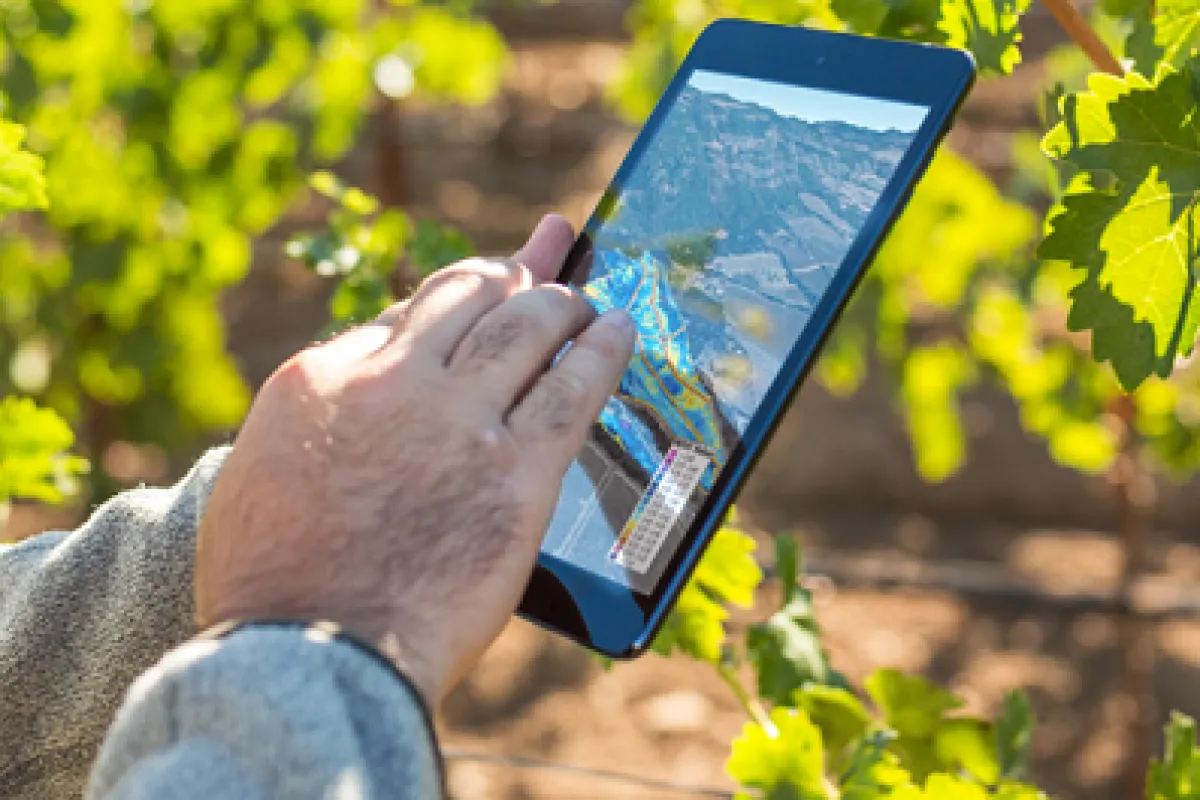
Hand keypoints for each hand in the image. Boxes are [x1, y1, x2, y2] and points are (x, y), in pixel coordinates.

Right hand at [195, 216, 634, 705]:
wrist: (310, 660)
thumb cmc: (274, 586)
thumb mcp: (259, 477)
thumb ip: (319, 420)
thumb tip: (361, 388)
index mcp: (321, 380)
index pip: (406, 319)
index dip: (451, 301)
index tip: (478, 291)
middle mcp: (392, 383)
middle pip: (469, 300)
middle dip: (509, 280)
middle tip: (535, 278)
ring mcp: (459, 423)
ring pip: (527, 328)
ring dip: (562, 303)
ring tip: (585, 298)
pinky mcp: (518, 472)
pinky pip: (573, 391)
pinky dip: (602, 351)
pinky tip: (620, 330)